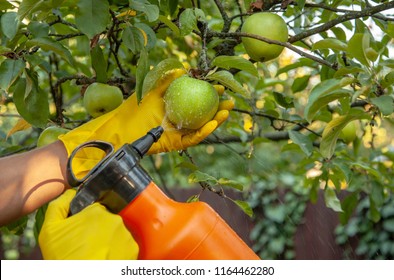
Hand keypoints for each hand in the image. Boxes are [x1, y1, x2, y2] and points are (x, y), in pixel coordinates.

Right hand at [38, 189, 138, 259]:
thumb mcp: (50, 230)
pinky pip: (125, 246)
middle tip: (86, 245)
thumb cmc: (65, 257)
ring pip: (116, 233)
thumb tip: (69, 194)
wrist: (83, 278)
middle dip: (97, 231)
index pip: (93, 210)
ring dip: (108, 240)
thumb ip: (58, 206)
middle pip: (105, 221)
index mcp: (97, 211)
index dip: (85, 221)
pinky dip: (117, 251)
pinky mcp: (133, 250)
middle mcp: (116, 220)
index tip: (79, 232)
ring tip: (96, 253)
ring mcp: (126, 235)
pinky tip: (106, 258)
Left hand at [59, 68, 233, 177]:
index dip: (208, 94)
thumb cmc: (132, 110)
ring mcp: (177, 133)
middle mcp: (178, 121)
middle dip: (217, 108)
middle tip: (230, 100)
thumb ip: (165, 80)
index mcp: (174, 108)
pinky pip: (192, 139)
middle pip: (202, 115)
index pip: (196, 101)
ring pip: (201, 128)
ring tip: (227, 111)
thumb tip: (183, 69)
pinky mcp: (174, 144)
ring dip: (216, 121)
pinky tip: (213, 123)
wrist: (120, 130)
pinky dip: (203, 132)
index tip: (218, 85)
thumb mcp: (150, 90)